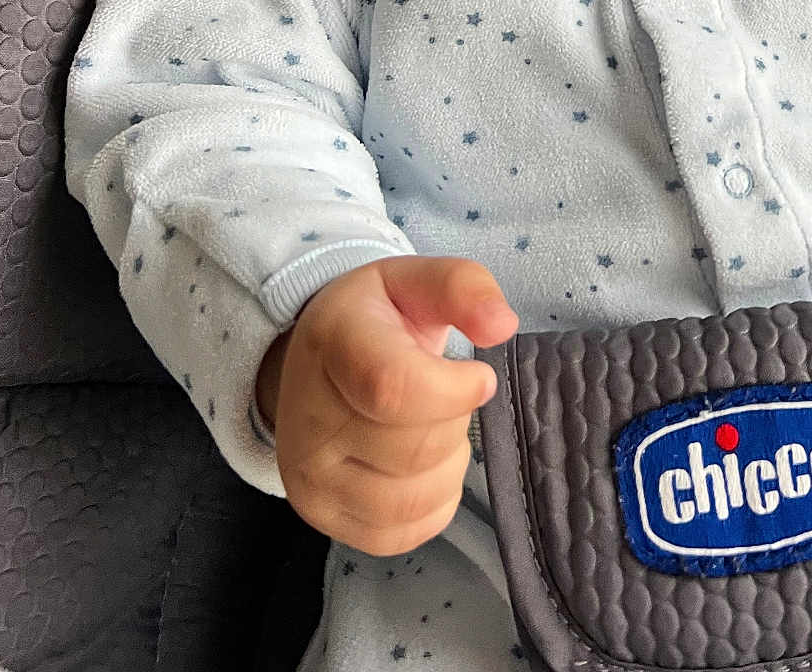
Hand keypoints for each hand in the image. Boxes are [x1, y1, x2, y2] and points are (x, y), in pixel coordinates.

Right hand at [257, 255, 518, 555]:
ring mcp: (310, 478)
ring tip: (433, 425)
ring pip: (412, 500)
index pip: (394, 388)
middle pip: (415, 449)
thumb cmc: (376, 320)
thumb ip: (463, 286)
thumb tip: (503, 326)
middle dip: (455, 420)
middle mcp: (308, 421)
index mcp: (332, 345)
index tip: (479, 376)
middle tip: (445, 391)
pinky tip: (423, 463)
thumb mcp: (415, 279)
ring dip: (448, 464)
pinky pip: (404, 533)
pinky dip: (434, 501)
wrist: (316, 363)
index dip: (455, 390)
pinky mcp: (322, 519)